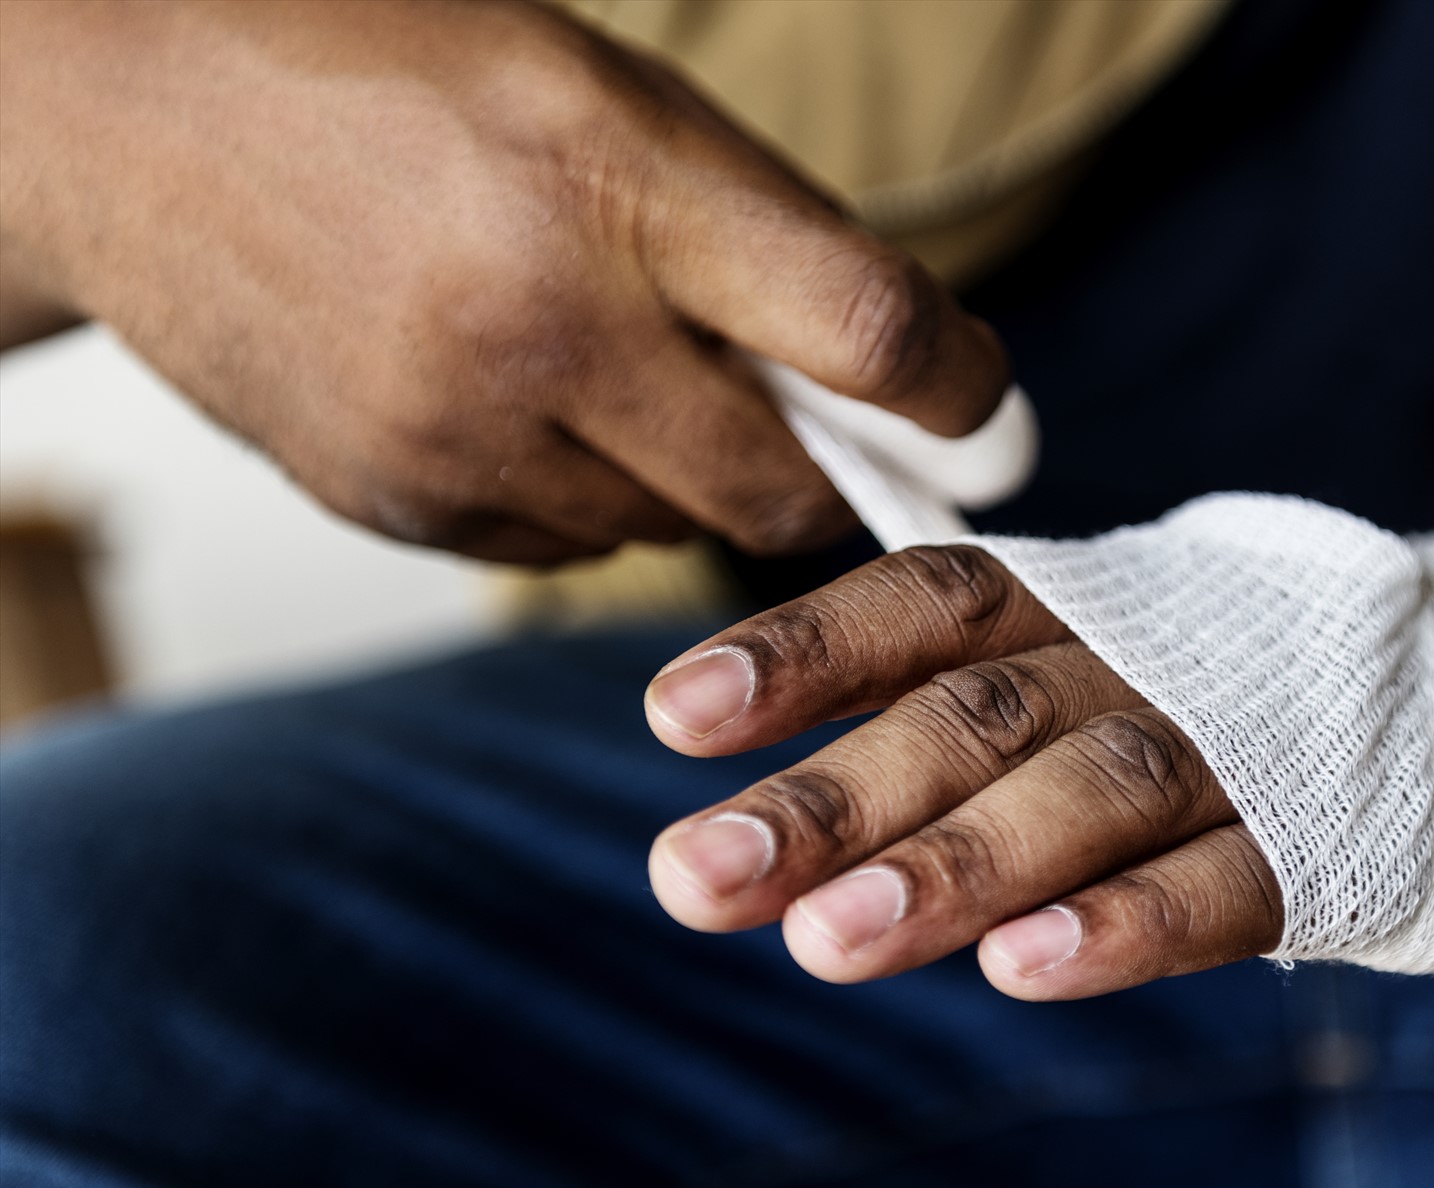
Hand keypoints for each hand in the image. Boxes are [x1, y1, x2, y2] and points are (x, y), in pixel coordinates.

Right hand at [0, 0, 1005, 560]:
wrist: (131, 114)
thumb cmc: (396, 72)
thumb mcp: (601, 91)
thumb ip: (752, 234)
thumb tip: (901, 372)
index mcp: (607, 174)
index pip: (859, 328)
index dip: (957, 393)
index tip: (982, 417)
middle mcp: (532, 321)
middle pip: (774, 487)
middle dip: (818, 470)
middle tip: (811, 420)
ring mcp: (453, 432)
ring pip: (666, 530)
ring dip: (685, 475)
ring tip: (608, 364)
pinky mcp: (396, 504)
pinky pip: (565, 548)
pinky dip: (584, 493)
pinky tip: (516, 399)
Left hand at [643, 545, 1284, 999]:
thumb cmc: (1202, 694)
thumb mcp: (1073, 670)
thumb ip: (934, 722)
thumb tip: (741, 819)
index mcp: (1068, 604)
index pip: (923, 605)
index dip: (802, 652)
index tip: (675, 715)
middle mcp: (1139, 658)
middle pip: (978, 714)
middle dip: (833, 798)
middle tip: (694, 876)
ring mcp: (1238, 743)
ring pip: (1092, 789)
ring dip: (958, 863)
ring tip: (829, 943)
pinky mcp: (1322, 838)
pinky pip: (1225, 879)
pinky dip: (1128, 922)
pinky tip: (1025, 970)